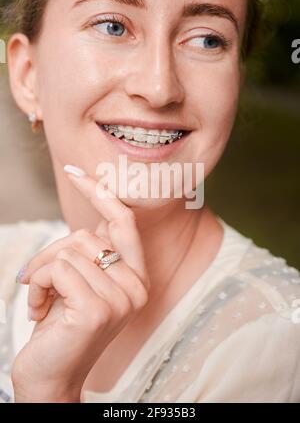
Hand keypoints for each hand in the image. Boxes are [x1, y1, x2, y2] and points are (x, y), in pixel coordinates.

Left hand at [12, 170, 149, 401]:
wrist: (52, 375)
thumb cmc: (64, 325)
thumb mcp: (82, 282)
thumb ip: (92, 252)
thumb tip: (90, 216)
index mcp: (135, 277)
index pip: (123, 222)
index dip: (100, 194)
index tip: (75, 172)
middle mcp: (136, 286)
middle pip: (85, 235)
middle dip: (50, 253)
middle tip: (35, 280)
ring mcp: (121, 298)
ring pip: (68, 251)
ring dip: (41, 273)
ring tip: (40, 299)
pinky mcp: (98, 309)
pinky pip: (58, 269)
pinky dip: (37, 284)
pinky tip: (37, 310)